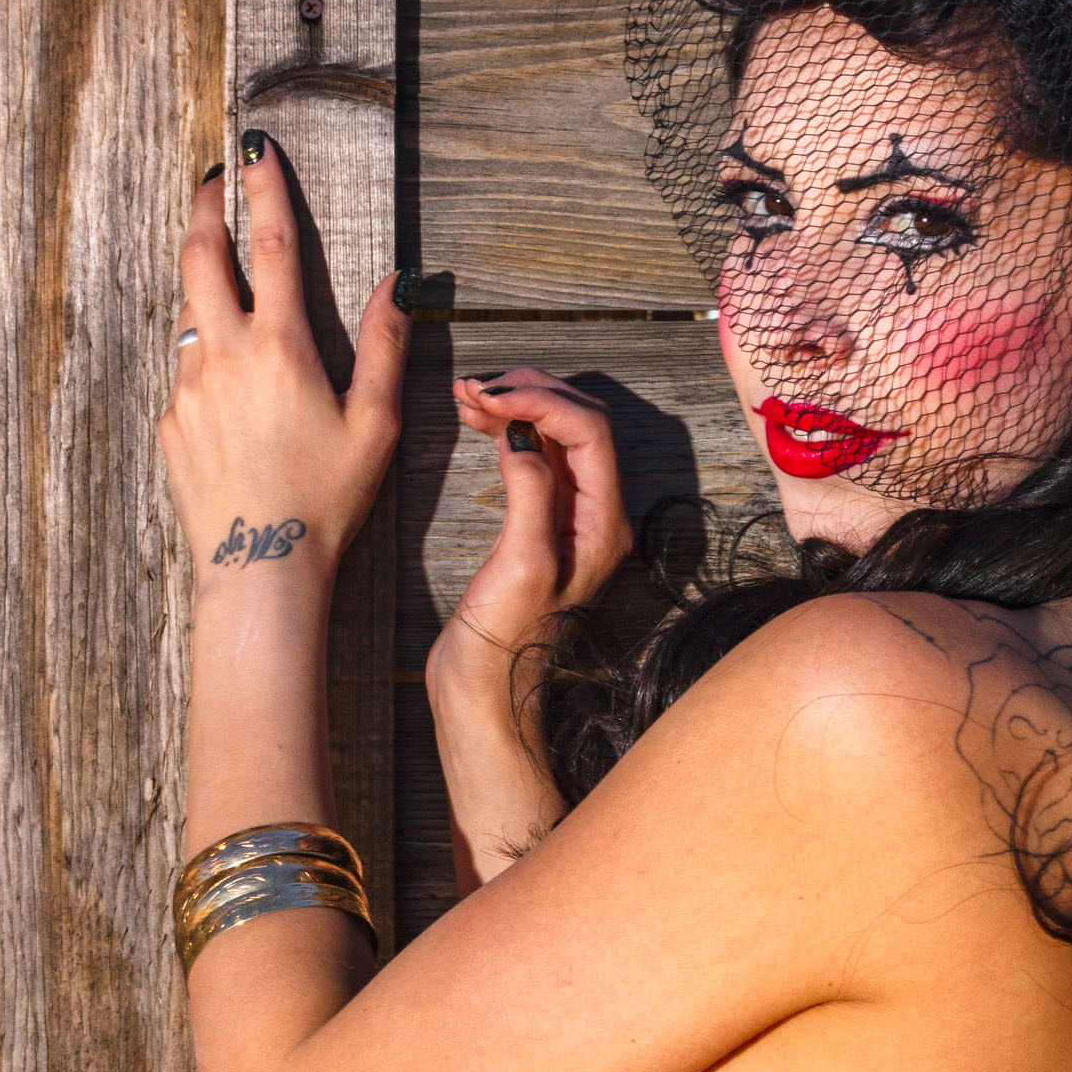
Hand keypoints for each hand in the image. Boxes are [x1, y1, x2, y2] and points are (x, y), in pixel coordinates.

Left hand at [157, 134, 409, 591]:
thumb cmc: (327, 498)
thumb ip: (387, 346)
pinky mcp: (170, 421)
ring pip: (188, 313)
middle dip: (204, 209)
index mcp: (282, 346)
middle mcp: (224, 354)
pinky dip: (206, 356)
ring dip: (205, 285)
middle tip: (212, 181)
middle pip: (200, 256)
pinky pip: (187, 371)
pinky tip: (233, 387)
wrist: (260, 566)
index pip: (270, 243)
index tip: (257, 148)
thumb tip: (399, 285)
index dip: (265, 187)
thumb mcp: (376, 423)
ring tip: (228, 283)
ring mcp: (188, 386)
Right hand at [430, 366, 632, 689]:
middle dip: (531, 394)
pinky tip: (478, 420)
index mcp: (604, 522)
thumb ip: (532, 494)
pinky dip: (507, 430)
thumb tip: (525, 440)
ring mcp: (567, 515)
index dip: (544, 401)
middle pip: (579, 423)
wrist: (485, 686)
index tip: (491, 395)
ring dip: (516, 406)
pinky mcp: (538, 521)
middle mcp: (595, 513)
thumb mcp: (523, 565)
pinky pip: (534, 456)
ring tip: (467, 395)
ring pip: (554, 436)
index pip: (591, 433)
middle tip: (476, 386)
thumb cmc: (506, 638)